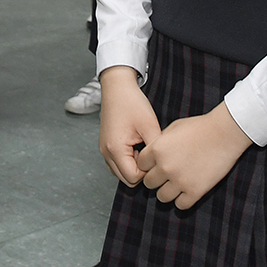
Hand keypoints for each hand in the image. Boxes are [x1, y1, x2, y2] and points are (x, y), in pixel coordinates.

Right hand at [99, 67, 162, 186]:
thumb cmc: (132, 103)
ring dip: (134, 168)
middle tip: (152, 155)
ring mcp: (104, 150)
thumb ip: (155, 150)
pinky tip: (137, 147)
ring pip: (121, 173)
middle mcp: (106, 153)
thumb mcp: (149, 126)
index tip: (156, 158)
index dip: (148, 172)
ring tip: (144, 149)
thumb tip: (161, 166)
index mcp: (115, 150)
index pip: (133, 178)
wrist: (117, 87)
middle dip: (141, 172)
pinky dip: (128, 161)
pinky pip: (118, 164)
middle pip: (126, 180)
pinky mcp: (106, 146)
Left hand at [135, 103, 250, 209]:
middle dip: (156, 178)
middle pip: (149, 183)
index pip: (140, 165)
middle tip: (167, 174)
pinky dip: (182, 199)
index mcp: (157, 149)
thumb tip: (152, 153)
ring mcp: (180, 181)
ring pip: (161, 197)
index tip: (156, 163)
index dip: (148, 164)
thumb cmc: (200, 127)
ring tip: (177, 183)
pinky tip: (188, 190)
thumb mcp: (173, 128)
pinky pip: (180, 205)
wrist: (224, 133)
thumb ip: (159, 142)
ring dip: (167, 191)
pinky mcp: (195, 191)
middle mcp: (165, 167)